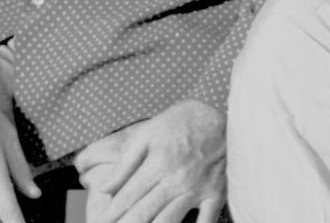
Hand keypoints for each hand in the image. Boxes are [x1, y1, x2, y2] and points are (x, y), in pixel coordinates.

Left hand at [74, 99, 224, 222]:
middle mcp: (175, 180)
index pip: (127, 197)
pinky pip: (206, 221)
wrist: (224, 117)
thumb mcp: (148, 133)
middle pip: (144, 213)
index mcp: (157, 163)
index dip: (110, 214)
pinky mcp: (216, 195)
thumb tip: (104, 187)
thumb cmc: (182, 123)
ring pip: (168, 221)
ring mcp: (197, 189)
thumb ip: (125, 162)